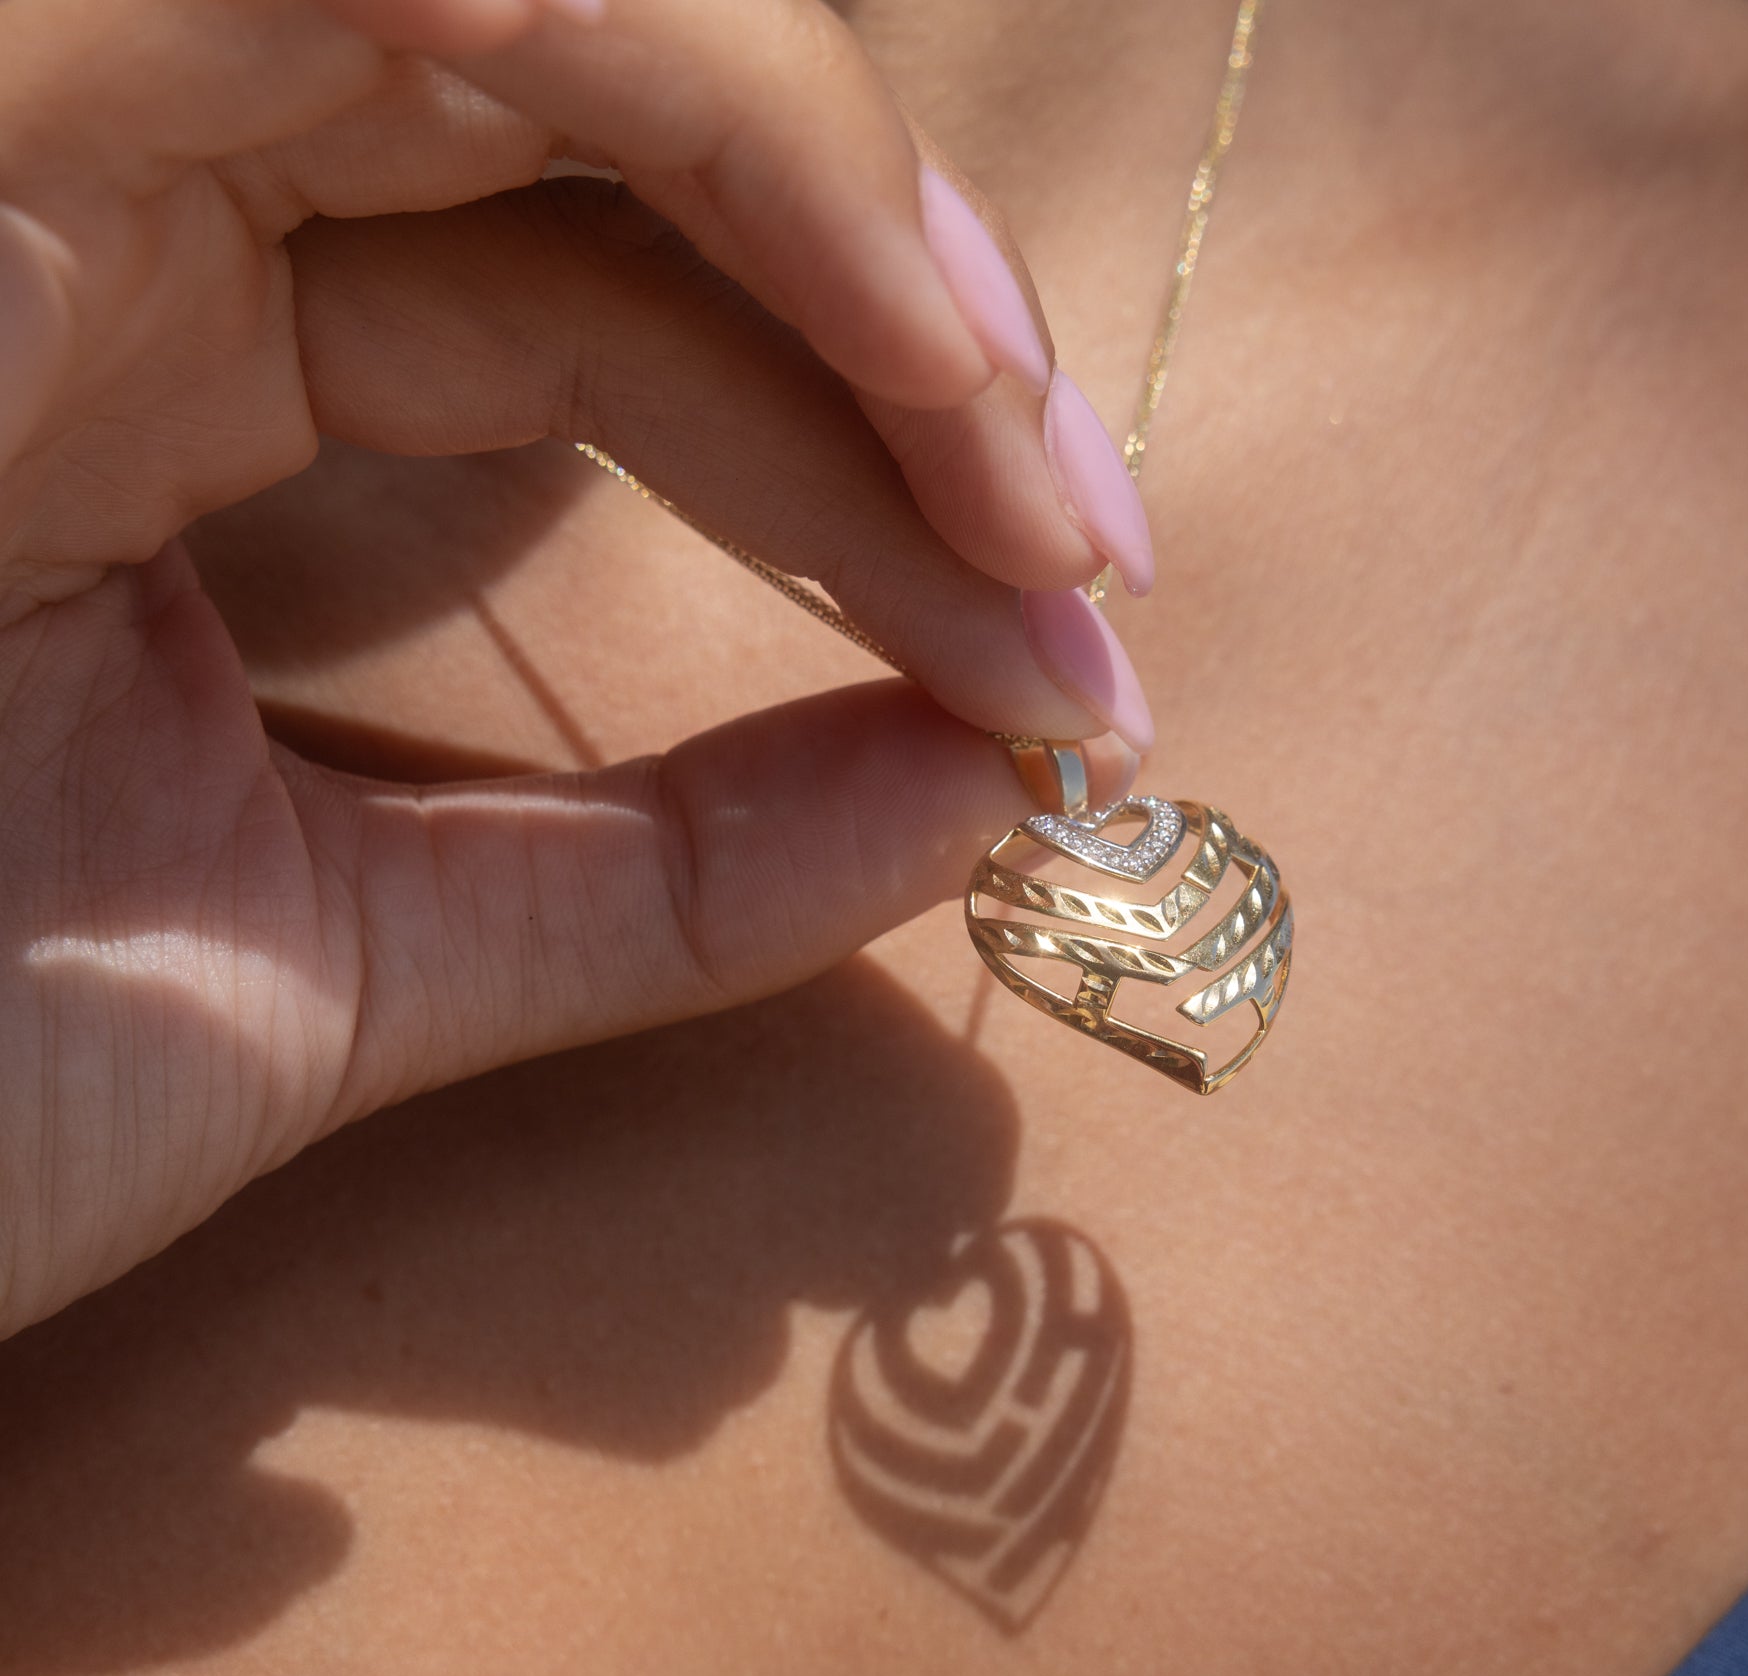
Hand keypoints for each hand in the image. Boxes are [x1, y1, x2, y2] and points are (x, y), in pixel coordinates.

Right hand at [0, 0, 1156, 1338]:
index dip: (877, 476)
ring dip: (823, 196)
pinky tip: (891, 297)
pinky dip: (662, 70)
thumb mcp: (333, 964)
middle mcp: (100, 184)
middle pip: (618, 129)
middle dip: (899, 324)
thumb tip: (963, 804)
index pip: (615, 318)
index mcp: (159, 356)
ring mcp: (29, 109)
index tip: (1065, 675)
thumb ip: (648, 879)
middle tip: (1090, 555)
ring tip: (1023, 451)